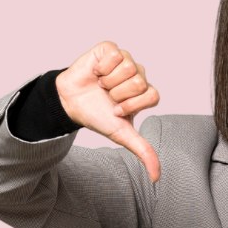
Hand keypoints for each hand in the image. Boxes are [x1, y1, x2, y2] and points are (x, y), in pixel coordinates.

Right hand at [56, 41, 160, 181]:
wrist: (70, 103)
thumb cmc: (98, 116)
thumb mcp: (121, 135)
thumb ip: (143, 151)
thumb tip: (157, 178)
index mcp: (145, 93)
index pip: (153, 95)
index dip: (132, 105)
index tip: (117, 110)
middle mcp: (139, 75)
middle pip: (140, 81)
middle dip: (118, 94)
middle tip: (108, 97)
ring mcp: (126, 60)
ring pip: (128, 67)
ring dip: (108, 81)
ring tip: (101, 86)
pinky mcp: (111, 49)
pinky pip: (115, 54)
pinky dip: (101, 68)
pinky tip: (96, 73)